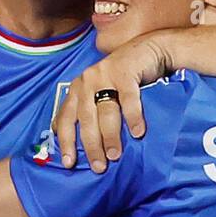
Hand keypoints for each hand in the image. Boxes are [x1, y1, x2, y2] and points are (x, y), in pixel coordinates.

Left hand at [52, 34, 173, 172]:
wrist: (149, 50)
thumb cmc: (124, 78)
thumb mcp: (100, 92)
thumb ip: (90, 111)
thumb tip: (83, 146)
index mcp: (77, 88)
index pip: (66, 118)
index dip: (66, 140)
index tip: (69, 162)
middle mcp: (87, 81)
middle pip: (86, 118)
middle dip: (91, 145)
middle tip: (98, 166)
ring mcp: (105, 74)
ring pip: (106, 111)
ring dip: (110, 136)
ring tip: (115, 155)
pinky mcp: (125, 71)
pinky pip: (128, 99)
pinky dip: (132, 117)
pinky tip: (138, 133)